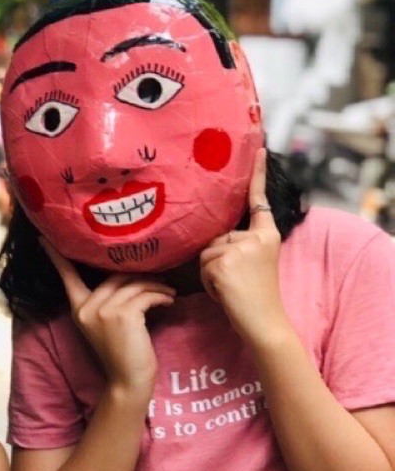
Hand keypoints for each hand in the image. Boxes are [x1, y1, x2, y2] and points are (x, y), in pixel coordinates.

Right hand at [42, 240, 174, 399]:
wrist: (128, 382)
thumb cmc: (123, 353)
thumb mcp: (107, 325)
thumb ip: (108, 302)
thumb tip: (128, 275)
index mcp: (78, 309)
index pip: (67, 277)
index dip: (57, 257)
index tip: (44, 239)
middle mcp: (86, 307)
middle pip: (115, 275)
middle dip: (141, 276)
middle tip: (160, 281)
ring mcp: (103, 311)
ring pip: (133, 284)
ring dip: (155, 286)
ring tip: (168, 293)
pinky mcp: (122, 315)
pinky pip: (144, 295)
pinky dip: (160, 296)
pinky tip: (169, 301)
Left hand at [200, 148, 289, 345]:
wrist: (264, 322)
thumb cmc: (254, 297)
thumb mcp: (251, 263)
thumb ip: (236, 245)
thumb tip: (211, 238)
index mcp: (267, 235)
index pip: (258, 200)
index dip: (257, 174)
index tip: (258, 148)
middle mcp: (258, 237)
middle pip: (217, 237)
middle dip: (217, 260)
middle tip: (236, 281)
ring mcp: (242, 248)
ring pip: (207, 252)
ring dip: (211, 273)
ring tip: (231, 287)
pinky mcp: (226, 262)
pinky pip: (203, 267)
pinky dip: (208, 282)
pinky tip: (225, 292)